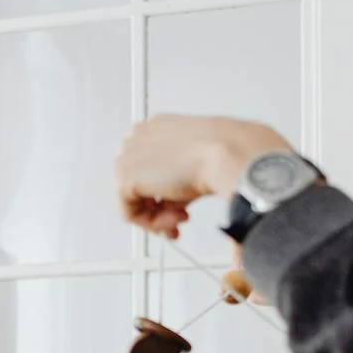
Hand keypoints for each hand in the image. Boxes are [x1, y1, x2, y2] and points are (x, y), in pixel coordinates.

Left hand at [115, 115, 292, 237]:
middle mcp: (138, 137)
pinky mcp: (125, 176)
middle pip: (136, 184)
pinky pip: (129, 213)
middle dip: (158, 208)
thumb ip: (174, 182)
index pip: (145, 168)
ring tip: (181, 219)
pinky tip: (174, 220)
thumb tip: (171, 203)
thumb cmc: (222, 152)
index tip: (177, 206)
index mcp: (155, 128)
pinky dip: (151, 224)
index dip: (160, 193)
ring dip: (158, 217)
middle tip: (179, 219)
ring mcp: (128, 155)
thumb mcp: (193, 165)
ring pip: (132, 200)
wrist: (227, 153)